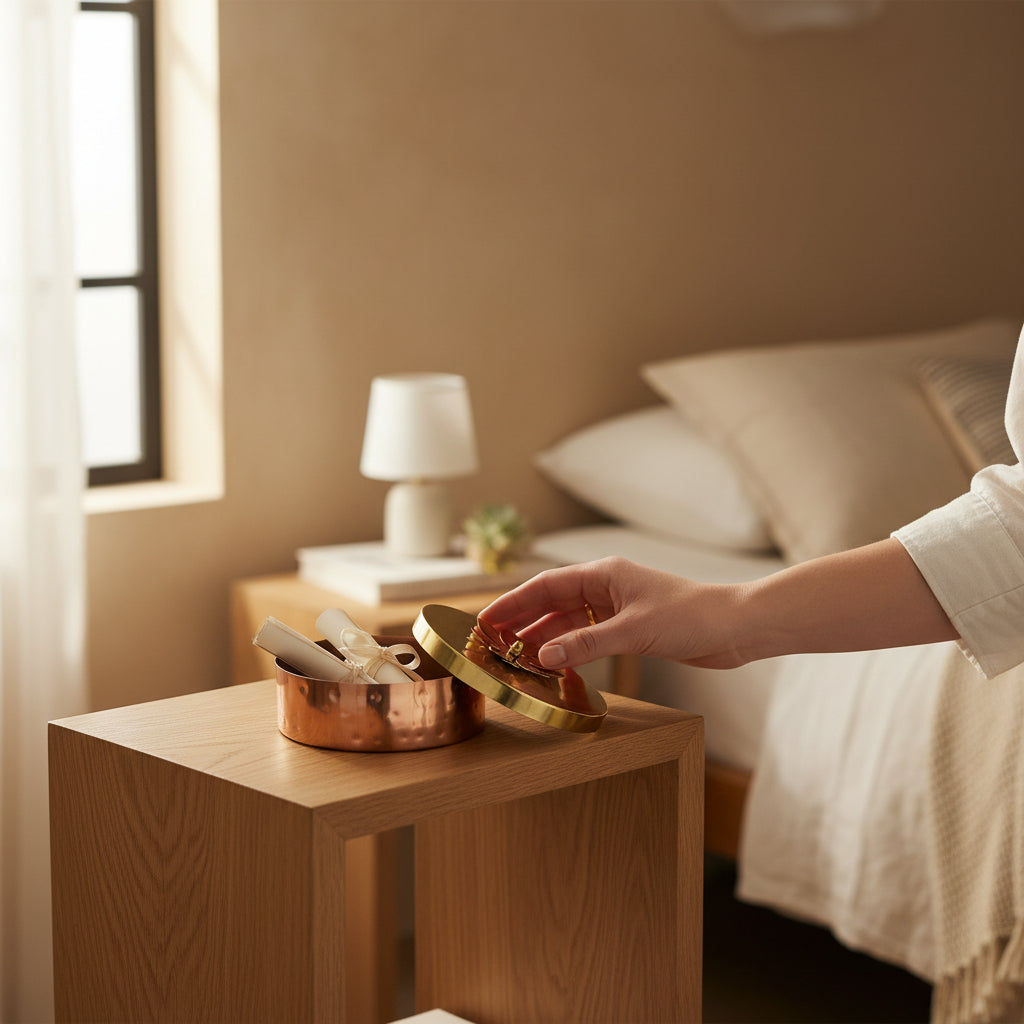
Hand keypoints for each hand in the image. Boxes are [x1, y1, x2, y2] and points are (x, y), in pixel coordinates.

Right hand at [478, 556, 745, 669]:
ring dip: (543, 639)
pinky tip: (553, 665)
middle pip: (552, 603)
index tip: (487, 618)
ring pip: (568, 623)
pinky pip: (587, 638)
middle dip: (522, 622)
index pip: (546, 586)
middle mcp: (606, 588)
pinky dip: (568, 650)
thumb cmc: (691, 616)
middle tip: (492, 642)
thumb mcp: (633, 631)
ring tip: (515, 658)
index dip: (514, 602)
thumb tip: (543, 657)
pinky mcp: (630, 630)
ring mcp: (617, 609)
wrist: (734, 628)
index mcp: (604, 574)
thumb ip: (586, 644)